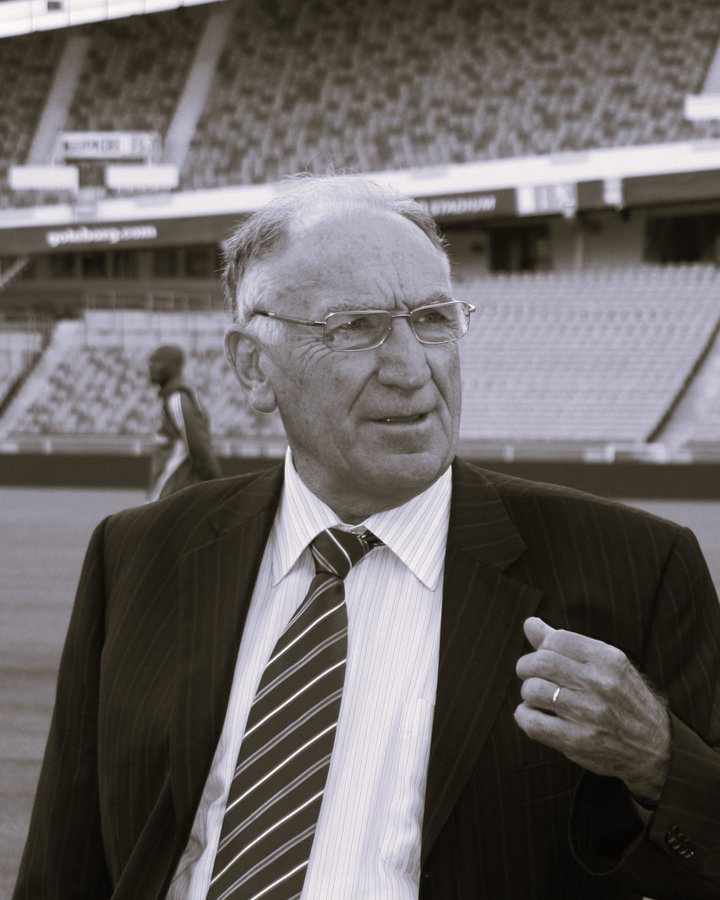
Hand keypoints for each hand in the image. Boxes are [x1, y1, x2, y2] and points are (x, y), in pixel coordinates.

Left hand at [514, 617, 670, 800]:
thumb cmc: (624, 699)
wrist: (657, 748)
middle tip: (529, 675)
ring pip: (533, 691)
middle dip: (526, 667)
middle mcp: (600, 684)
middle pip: (541, 663)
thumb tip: (529, 623)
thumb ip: (566, 644)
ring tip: (536, 698)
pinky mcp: (578, 741)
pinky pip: (533, 722)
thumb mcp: (607, 665)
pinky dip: (524, 716)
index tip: (542, 657)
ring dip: (527, 693)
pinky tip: (533, 715)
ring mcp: (589, 714)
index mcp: (608, 659)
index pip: (557, 639)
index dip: (541, 647)